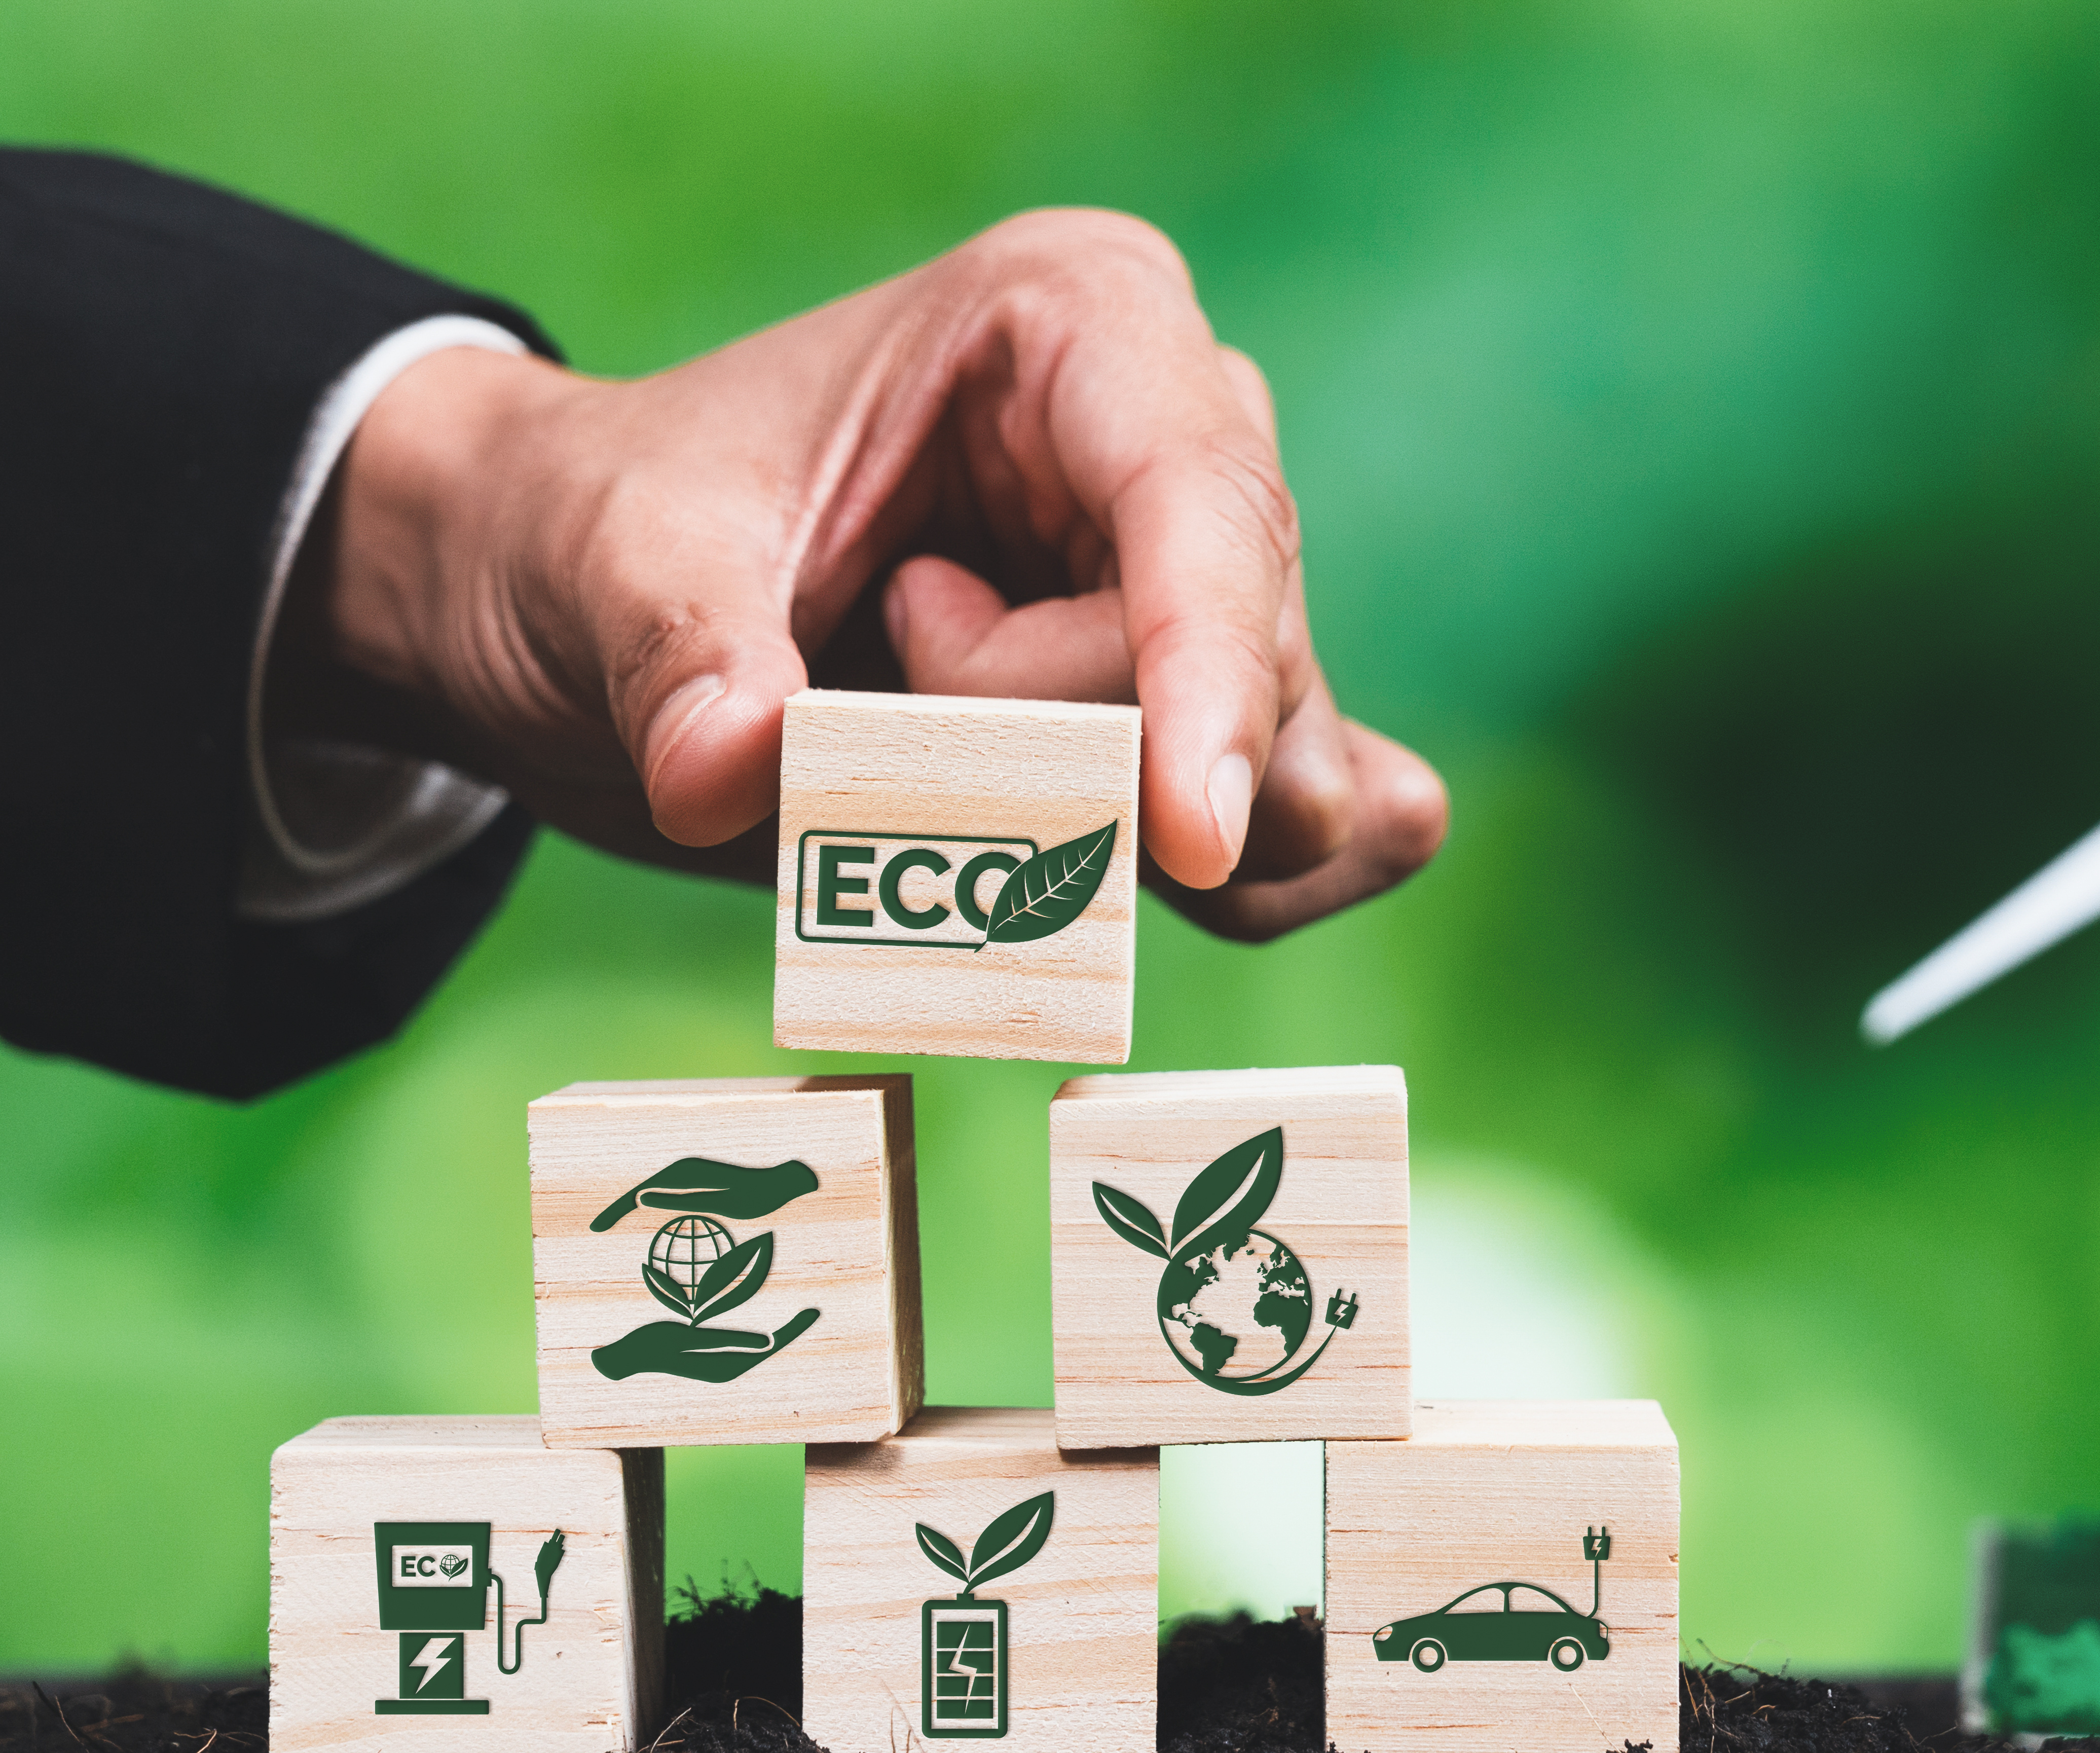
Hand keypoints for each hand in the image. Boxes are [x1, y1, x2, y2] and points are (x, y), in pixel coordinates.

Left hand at [281, 210, 1446, 934]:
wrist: (585, 608)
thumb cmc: (606, 537)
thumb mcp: (608, 565)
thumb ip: (679, 661)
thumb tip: (730, 776)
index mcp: (1080, 324)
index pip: (1204, 514)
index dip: (1209, 680)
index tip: (1189, 840)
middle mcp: (1189, 438)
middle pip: (1246, 666)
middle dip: (1062, 753)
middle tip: (872, 690)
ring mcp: (1220, 591)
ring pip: (1285, 776)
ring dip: (1096, 830)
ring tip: (917, 740)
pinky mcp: (1218, 725)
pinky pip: (1329, 835)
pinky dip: (1226, 895)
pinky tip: (1091, 885)